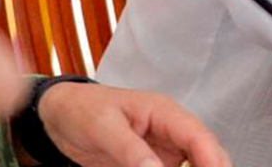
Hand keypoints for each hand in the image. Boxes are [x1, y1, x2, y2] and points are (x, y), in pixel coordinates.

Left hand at [39, 83, 230, 166]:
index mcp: (164, 112)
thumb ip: (130, 150)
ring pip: (193, 165)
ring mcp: (164, 150)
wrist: (60, 116)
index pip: (198, 136)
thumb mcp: (103, 128)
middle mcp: (171, 131)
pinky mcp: (152, 164)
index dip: (211, 158)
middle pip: (205, 153)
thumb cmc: (82, 110)